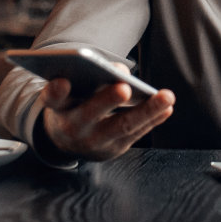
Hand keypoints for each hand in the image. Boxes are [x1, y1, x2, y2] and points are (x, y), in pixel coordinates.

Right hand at [38, 67, 174, 161]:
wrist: (71, 142)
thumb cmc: (75, 104)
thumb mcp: (72, 92)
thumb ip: (88, 78)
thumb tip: (121, 72)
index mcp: (58, 108)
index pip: (53, 99)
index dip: (55, 91)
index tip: (63, 81)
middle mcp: (74, 127)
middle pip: (90, 113)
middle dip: (107, 100)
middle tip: (124, 87)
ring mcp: (95, 142)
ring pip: (122, 126)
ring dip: (147, 111)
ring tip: (166, 96)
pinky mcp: (115, 149)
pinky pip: (137, 133)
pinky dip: (153, 119)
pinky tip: (167, 107)